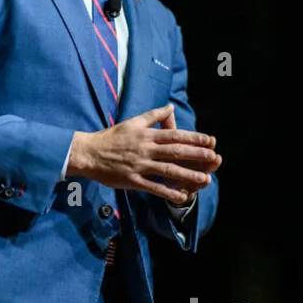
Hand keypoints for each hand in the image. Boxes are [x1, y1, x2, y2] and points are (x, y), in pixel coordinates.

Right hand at [66, 104, 221, 205]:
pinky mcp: (132, 180)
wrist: (88, 153)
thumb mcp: (132, 122)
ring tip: (205, 179)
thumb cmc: (110, 137)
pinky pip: (154, 187)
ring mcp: (139, 166)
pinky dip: (168, 192)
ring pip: (168, 170)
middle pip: (175, 152)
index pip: (175, 135)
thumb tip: (170, 106)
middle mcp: (145, 149)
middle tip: (214, 158)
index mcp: (146, 135)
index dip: (194, 138)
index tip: (210, 141)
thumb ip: (152, 115)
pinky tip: (182, 196)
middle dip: (196, 155)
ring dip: (188, 175)